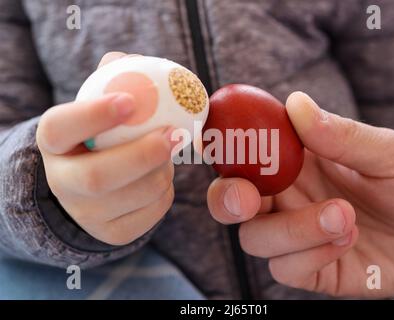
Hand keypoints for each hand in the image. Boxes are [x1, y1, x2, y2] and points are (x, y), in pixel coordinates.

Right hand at [36, 52, 174, 244]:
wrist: (92, 186)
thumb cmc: (103, 136)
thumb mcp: (98, 107)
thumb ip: (112, 80)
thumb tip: (136, 61)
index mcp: (53, 142)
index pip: (60, 127)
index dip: (93, 115)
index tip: (130, 101)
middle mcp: (62, 182)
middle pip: (97, 177)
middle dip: (143, 155)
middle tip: (175, 134)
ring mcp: (85, 214)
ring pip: (134, 196)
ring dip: (162, 171)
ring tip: (168, 152)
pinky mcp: (113, 233)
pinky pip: (152, 212)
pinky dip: (167, 191)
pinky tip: (162, 176)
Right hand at [207, 92, 393, 296]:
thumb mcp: (388, 153)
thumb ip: (341, 134)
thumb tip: (295, 103)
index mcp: (295, 161)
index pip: (244, 153)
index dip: (223, 148)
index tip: (220, 145)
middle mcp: (287, 197)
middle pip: (230, 201)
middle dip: (228, 200)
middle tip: (248, 199)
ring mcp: (296, 234)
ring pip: (254, 238)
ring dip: (292, 229)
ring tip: (345, 216)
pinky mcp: (310, 268)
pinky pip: (285, 268)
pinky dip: (312, 254)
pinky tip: (348, 240)